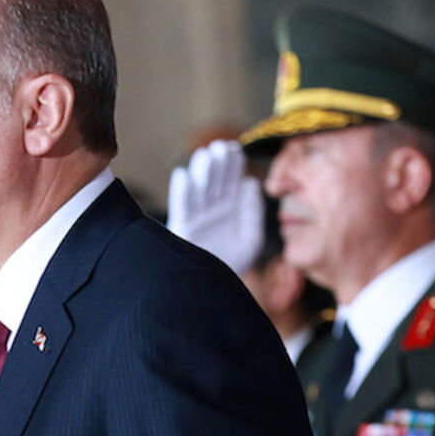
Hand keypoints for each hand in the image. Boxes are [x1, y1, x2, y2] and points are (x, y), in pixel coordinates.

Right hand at [166, 139, 264, 275]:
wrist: (211, 289)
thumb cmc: (232, 264)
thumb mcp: (252, 239)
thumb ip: (253, 212)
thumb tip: (250, 183)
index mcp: (229, 207)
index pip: (232, 180)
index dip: (234, 164)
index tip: (236, 149)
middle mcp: (211, 208)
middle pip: (214, 180)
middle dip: (217, 163)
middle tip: (221, 147)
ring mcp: (196, 216)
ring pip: (199, 188)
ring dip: (201, 172)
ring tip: (206, 155)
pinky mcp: (182, 226)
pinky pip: (181, 206)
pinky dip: (182, 191)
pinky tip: (184, 175)